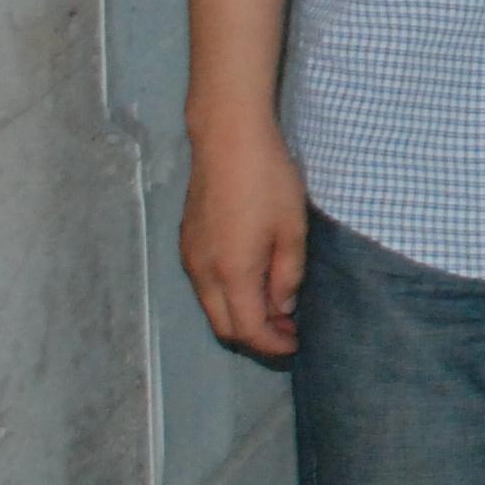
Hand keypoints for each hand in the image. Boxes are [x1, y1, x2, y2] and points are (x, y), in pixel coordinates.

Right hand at [181, 116, 309, 358]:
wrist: (228, 139)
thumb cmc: (268, 180)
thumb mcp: (292, 229)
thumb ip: (287, 276)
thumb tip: (282, 309)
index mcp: (231, 273)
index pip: (247, 331)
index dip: (273, 346)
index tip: (297, 344)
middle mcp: (202, 273)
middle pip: (224, 327)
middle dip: (257, 338)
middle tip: (290, 331)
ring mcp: (190, 258)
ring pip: (212, 308)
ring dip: (242, 317)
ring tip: (278, 309)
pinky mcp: (188, 243)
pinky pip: (206, 287)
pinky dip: (229, 298)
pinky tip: (254, 283)